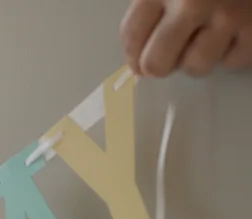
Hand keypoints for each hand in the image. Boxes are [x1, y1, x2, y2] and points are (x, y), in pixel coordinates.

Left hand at [122, 0, 251, 76]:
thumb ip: (154, 6)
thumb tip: (138, 55)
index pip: (131, 35)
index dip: (132, 54)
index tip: (138, 60)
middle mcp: (193, 2)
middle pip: (157, 63)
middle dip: (160, 65)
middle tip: (169, 56)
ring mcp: (228, 17)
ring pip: (195, 66)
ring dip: (198, 58)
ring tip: (207, 35)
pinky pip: (231, 63)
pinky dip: (230, 53)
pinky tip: (233, 32)